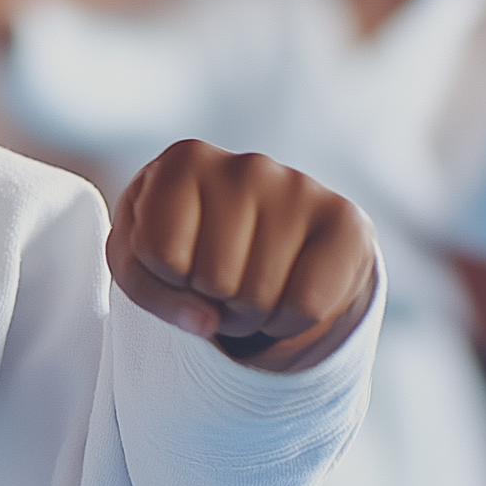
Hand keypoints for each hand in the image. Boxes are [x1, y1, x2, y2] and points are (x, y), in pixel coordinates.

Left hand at [110, 140, 376, 373]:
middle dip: (211, 301)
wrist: (257, 236)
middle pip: (214, 280)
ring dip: (247, 316)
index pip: (158, 252)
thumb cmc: (182, 243)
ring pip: (257, 299)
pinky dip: (288, 323)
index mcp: (183, 162)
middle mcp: (245, 165)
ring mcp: (299, 187)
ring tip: (250, 287)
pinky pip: (306, 307)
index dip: (164, 278)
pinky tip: (285, 292)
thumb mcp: (140, 263)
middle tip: (219, 284)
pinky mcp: (344, 219)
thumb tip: (205, 323)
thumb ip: (150, 292)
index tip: (176, 264)